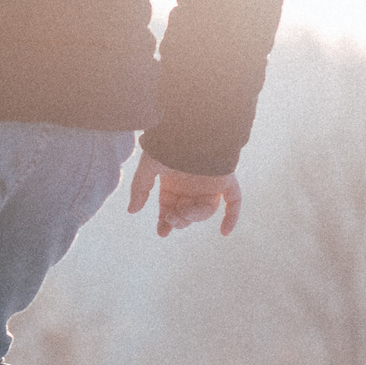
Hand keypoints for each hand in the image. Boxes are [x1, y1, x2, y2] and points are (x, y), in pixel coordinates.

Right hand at [126, 152, 241, 236]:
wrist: (189, 131)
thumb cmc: (167, 146)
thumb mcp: (148, 168)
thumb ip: (140, 189)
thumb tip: (132, 211)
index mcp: (173, 185)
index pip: (169, 209)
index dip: (166, 222)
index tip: (162, 232)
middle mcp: (192, 187)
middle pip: (187, 214)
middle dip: (179, 219)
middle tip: (172, 216)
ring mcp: (210, 185)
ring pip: (205, 210)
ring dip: (195, 215)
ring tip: (184, 210)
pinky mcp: (225, 181)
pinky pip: (234, 201)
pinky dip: (232, 217)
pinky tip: (225, 233)